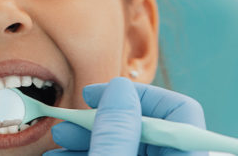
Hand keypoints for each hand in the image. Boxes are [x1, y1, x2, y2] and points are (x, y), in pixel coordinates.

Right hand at [43, 77, 206, 155]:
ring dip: (90, 138)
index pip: (179, 112)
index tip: (98, 95)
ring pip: (129, 146)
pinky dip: (92, 155)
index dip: (138, 95)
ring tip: (58, 141)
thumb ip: (117, 132)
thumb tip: (119, 89)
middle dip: (103, 118)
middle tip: (68, 122)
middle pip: (148, 128)